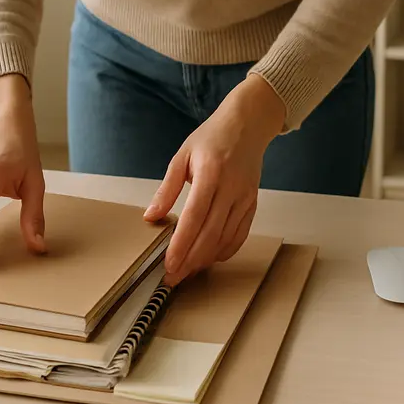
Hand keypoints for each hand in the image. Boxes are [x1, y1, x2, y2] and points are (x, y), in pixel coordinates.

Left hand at [145, 74, 284, 285]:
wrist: (248, 125)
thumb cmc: (212, 137)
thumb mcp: (182, 156)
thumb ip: (167, 189)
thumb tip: (151, 216)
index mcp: (210, 174)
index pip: (194, 217)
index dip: (181, 245)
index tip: (169, 265)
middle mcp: (231, 189)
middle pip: (211, 234)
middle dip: (191, 261)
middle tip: (173, 277)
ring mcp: (245, 198)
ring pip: (226, 239)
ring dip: (206, 259)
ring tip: (187, 271)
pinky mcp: (253, 204)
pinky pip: (240, 235)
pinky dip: (225, 251)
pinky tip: (210, 258)